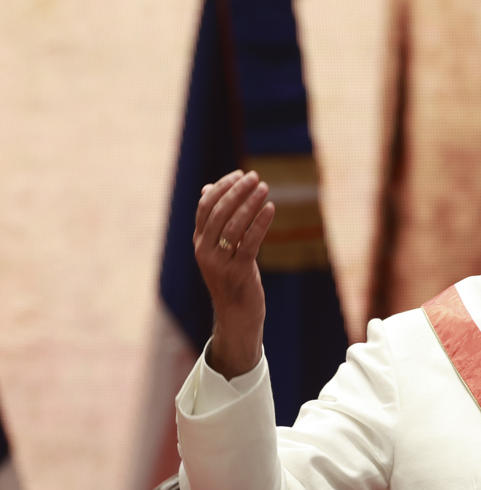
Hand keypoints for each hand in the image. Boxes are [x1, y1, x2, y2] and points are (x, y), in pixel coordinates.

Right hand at [193, 170, 274, 378]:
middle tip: (255, 177)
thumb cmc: (233, 278)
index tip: (240, 174)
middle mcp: (205, 251)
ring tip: (265, 188)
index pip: (205, 207)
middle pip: (218, 212)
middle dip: (237, 191)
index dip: (222, 187)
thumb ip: (217, 222)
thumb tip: (206, 188)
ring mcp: (219, 263)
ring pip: (233, 226)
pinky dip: (260, 223)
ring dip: (250, 204)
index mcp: (199, 242)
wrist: (237, 315)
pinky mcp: (238, 272)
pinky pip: (250, 242)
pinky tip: (271, 209)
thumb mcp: (222, 249)